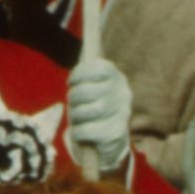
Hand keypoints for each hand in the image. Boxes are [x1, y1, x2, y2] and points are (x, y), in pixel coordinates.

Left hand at [68, 56, 131, 171]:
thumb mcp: (91, 89)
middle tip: (71, 103)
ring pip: (90, 111)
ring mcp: (122, 114)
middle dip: (74, 97)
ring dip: (76, 115)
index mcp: (118, 78)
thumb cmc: (92, 110)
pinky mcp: (115, 134)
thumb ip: (85, 75)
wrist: (108, 144)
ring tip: (76, 118)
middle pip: (89, 91)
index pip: (99, 68)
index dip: (79, 74)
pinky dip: (77, 132)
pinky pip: (88, 130)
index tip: (71, 83)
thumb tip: (82, 50)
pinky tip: (78, 133)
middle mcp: (123, 94)